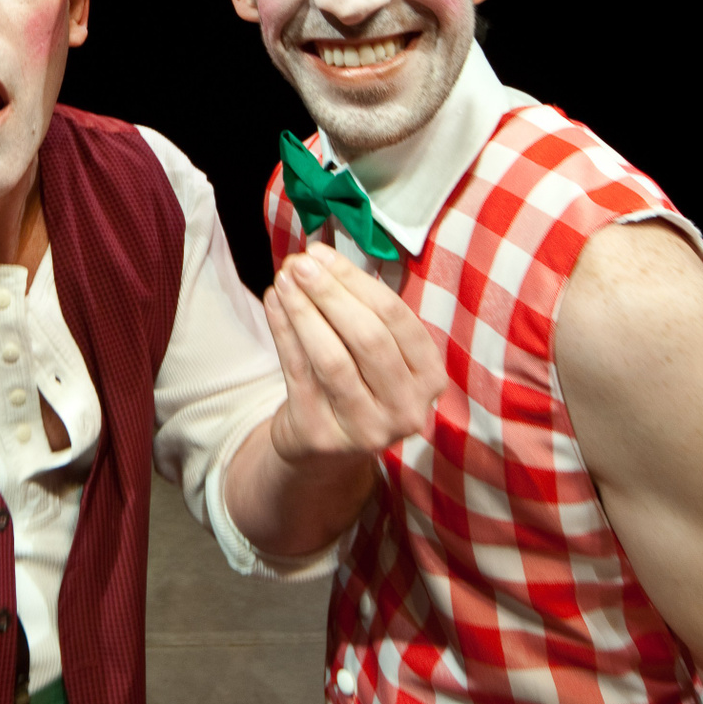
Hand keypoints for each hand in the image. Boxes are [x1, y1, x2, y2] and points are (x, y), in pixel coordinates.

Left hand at [263, 243, 443, 459]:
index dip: (356, 281)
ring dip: (304, 312)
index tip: (322, 254)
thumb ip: (358, 308)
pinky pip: (300, 375)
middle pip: (368, 338)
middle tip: (300, 263)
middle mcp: (407, 408)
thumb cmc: (355, 383)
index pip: (396, 318)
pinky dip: (284, 333)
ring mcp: (368, 428)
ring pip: (332, 359)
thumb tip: (318, 258)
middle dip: (330, 294)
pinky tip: (273, 303)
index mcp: (429, 377)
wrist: (326, 450)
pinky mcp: (325, 436)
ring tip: (284, 279)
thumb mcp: (374, 352)